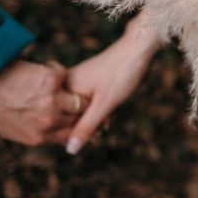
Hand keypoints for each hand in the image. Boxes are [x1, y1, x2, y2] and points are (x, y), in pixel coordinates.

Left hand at [0, 60, 88, 145]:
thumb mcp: (14, 131)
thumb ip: (38, 134)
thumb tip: (57, 135)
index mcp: (40, 137)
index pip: (73, 135)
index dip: (78, 125)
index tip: (79, 116)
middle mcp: (49, 122)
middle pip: (79, 117)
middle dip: (78, 108)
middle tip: (74, 97)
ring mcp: (52, 102)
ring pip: (79, 99)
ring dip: (72, 91)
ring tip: (58, 83)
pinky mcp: (52, 81)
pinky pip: (64, 74)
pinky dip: (55, 70)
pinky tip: (42, 69)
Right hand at [65, 13, 161, 153]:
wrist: (137, 48)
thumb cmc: (121, 74)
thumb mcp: (105, 105)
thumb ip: (87, 127)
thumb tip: (70, 150)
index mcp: (63, 89)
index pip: (59, 122)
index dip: (76, 133)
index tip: (94, 136)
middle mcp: (65, 83)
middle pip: (67, 115)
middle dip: (85, 126)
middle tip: (105, 125)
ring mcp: (75, 80)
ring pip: (77, 109)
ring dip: (92, 118)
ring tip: (108, 120)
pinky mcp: (86, 78)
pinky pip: (84, 100)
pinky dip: (95, 109)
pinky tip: (108, 114)